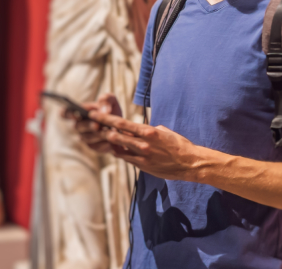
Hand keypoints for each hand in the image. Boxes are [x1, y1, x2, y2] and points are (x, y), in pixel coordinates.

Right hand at [64, 93, 121, 154]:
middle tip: (96, 125)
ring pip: (87, 137)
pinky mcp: (93, 146)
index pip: (65, 113)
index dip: (67, 114)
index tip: (75, 113)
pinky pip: (96, 147)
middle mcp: (79, 125)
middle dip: (87, 125)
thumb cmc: (110, 108)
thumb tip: (104, 111)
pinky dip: (104, 144)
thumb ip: (106, 100)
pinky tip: (111, 141)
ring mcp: (85, 137)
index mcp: (78, 111)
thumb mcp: (110, 99)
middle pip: (77, 126)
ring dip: (97, 135)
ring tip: (108, 132)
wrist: (120, 123)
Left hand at [88, 109, 203, 180]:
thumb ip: (150, 130)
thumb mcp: (165, 131)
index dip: (106, 119)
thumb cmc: (179, 145)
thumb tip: (141, 130)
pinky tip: (114, 149)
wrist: (190, 163)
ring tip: (101, 136)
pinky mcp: (143, 166)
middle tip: (91, 124)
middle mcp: (142, 144)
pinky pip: (126, 158)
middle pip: (116, 135)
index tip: (95, 115)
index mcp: (148, 132)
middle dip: (102, 129)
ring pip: (118, 147)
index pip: (122, 123)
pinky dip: (119, 152)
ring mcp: (141, 156)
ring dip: (110, 142)